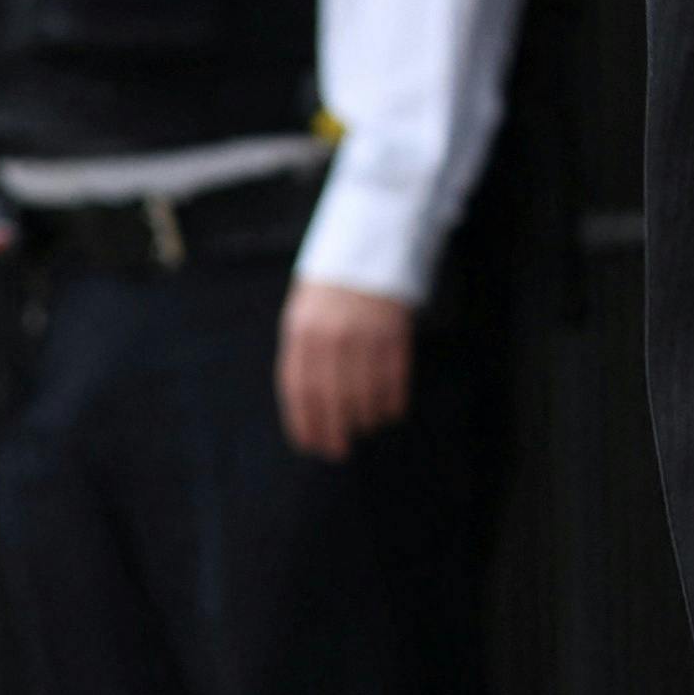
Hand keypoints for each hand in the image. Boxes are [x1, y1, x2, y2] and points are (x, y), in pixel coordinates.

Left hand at [277, 280, 413, 459]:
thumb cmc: (330, 287)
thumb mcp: (303, 314)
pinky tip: (387, 411)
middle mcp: (330, 336)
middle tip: (338, 452)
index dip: (304, 423)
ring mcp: (364, 335)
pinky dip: (390, 403)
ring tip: (363, 426)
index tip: (310, 446)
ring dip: (363, 419)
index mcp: (301, 331)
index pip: (299, 390)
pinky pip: (393, 382)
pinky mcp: (395, 333)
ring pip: (363, 395)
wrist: (368, 242)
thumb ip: (302, 354)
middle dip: (333, 433)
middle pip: (330, 400)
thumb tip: (307, 408)